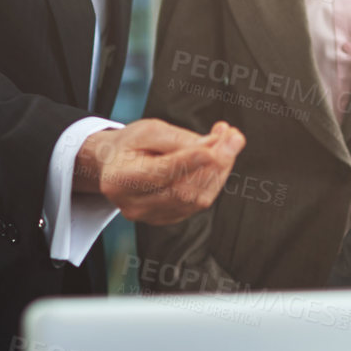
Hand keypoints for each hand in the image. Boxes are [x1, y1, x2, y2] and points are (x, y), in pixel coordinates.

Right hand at [75, 119, 244, 224]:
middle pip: (183, 189)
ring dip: (220, 170)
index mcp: (121, 179)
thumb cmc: (130, 145)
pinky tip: (218, 158)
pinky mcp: (168, 219)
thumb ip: (179, 138)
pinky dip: (214, 180)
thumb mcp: (148, 130)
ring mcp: (151, 217)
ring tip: (229, 142)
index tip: (214, 147)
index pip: (160, 173)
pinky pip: (199, 203)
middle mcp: (134, 204)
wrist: (115, 165)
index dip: (189, 161)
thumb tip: (213, 144)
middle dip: (215, 162)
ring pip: (196, 199)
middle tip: (234, 137)